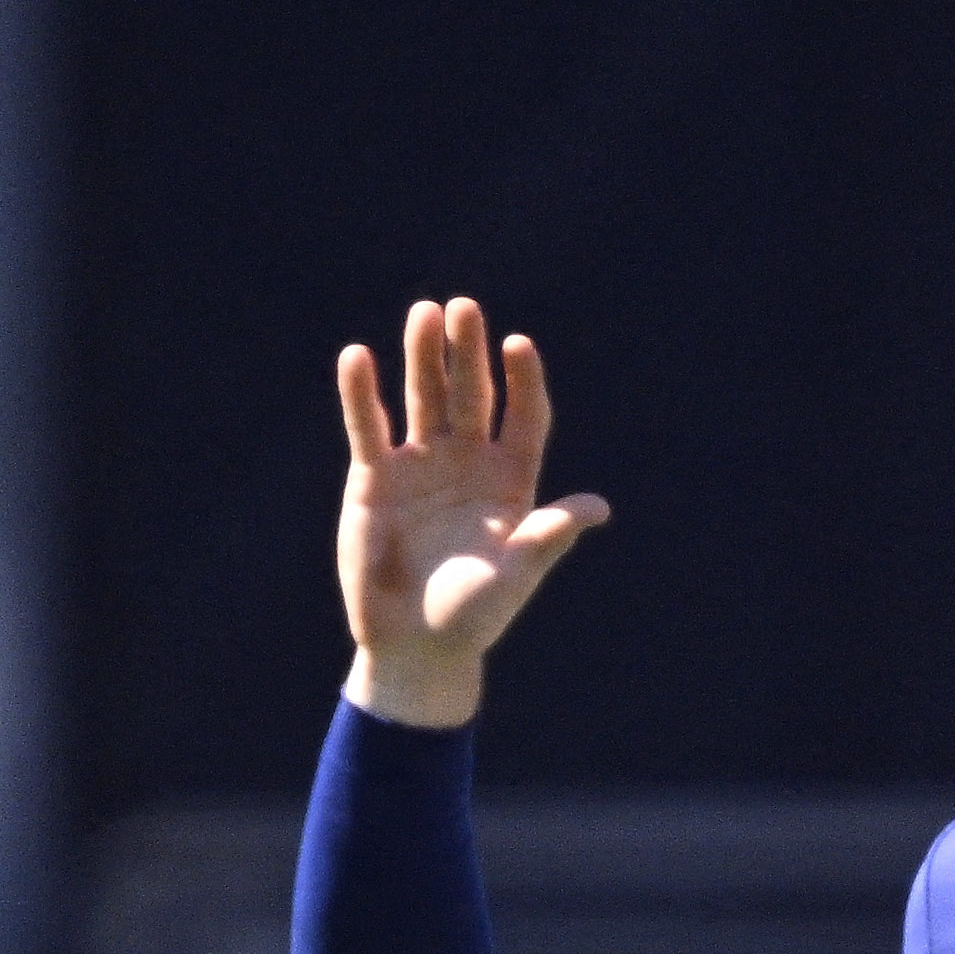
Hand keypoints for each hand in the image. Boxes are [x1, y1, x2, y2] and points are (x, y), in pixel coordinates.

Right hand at [335, 294, 610, 728]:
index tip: (517, 345)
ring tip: (423, 313)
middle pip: (471, 394)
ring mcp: (421, 466)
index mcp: (510, 481)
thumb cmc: (473, 616)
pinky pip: (368, 427)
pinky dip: (361, 394)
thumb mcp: (515, 575)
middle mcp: (468, 463)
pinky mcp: (375, 478)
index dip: (522, 381)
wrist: (413, 646)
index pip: (522, 417)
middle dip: (467, 354)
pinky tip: (357, 357)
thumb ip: (548, 536)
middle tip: (464, 308)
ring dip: (422, 357)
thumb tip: (597, 508)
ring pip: (422, 398)